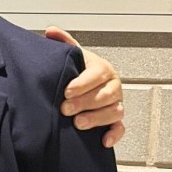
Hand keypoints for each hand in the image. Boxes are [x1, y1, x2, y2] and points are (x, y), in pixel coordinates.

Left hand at [45, 26, 124, 148]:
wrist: (86, 86)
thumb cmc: (79, 72)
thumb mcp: (72, 56)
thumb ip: (64, 43)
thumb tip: (51, 31)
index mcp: (102, 69)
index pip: (98, 74)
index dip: (83, 83)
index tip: (67, 90)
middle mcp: (112, 86)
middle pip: (106, 95)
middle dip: (85, 103)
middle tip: (66, 108)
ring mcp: (116, 103)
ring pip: (114, 111)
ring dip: (97, 118)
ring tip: (78, 123)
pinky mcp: (116, 120)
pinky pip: (120, 128)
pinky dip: (114, 135)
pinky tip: (103, 140)